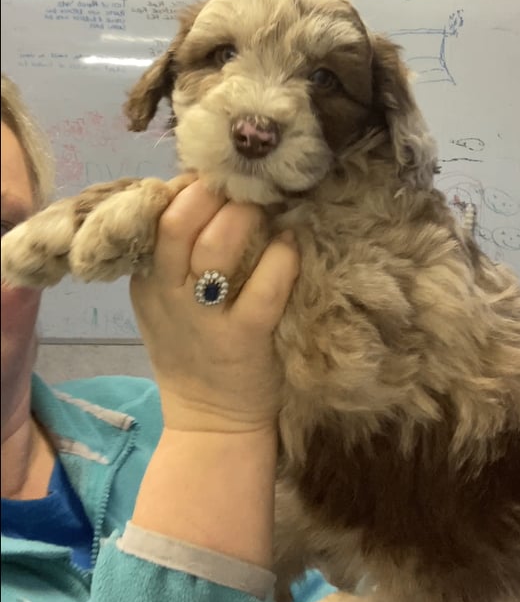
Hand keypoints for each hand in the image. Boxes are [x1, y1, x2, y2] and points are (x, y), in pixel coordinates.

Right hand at [130, 178, 298, 433]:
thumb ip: (178, 250)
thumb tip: (208, 185)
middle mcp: (168, 294)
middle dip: (213, 193)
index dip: (188, 187)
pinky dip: (283, 257)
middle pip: (177, 222)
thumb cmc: (195, 346)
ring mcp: (204, 318)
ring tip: (266, 212)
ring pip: (216, 247)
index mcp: (147, 278)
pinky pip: (265, 286)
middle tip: (242, 188)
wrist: (211, 422)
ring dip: (245, 217)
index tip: (216, 179)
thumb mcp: (168, 298)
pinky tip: (291, 244)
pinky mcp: (244, 338)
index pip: (155, 213)